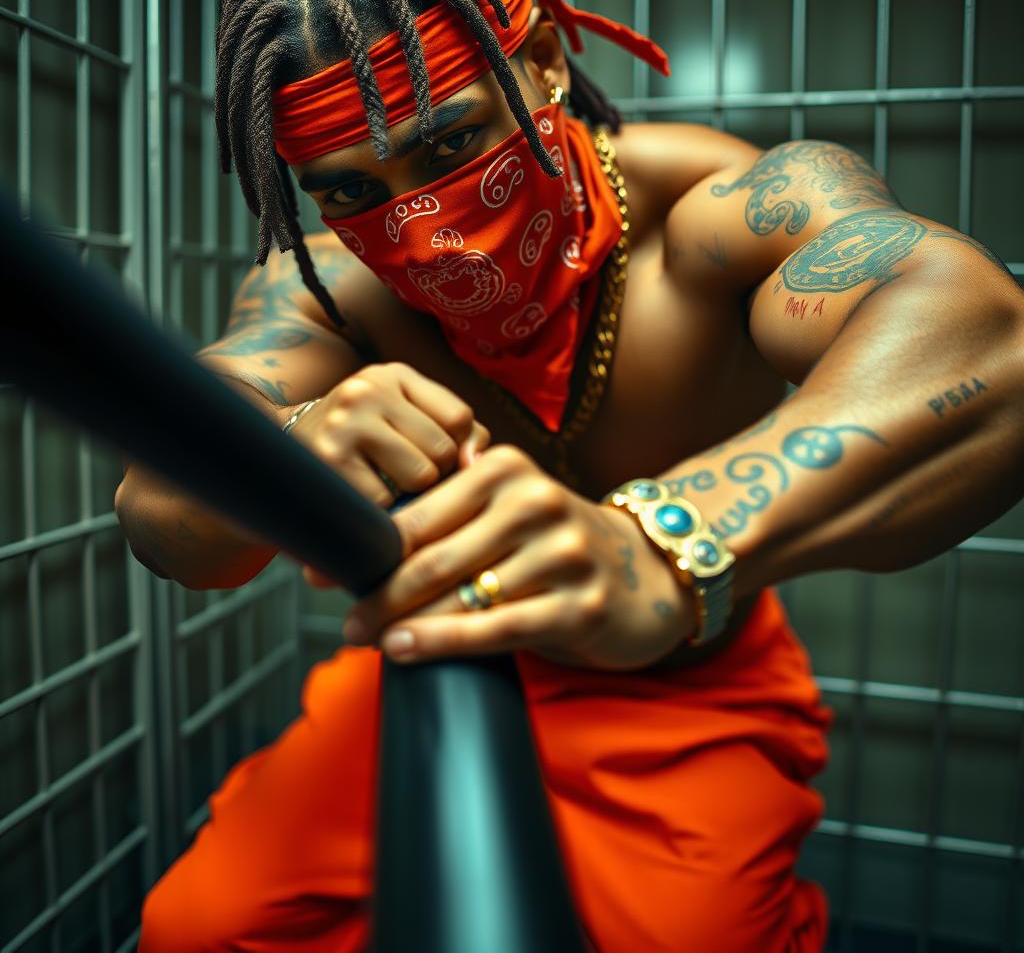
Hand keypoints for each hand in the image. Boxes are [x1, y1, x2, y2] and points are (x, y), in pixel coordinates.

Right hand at [286, 362, 490, 508]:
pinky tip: (362, 503)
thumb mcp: (406, 422)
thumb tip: (477, 464)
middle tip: (402, 479)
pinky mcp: (328, 460)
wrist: (276, 459)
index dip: (456, 449)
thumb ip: (459, 435)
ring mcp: (346, 422)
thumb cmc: (361, 446)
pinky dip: (380, 515)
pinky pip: (385, 502)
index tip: (434, 461)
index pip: (460, 417)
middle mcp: (369, 388)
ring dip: (410, 497)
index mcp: (394, 374)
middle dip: (434, 476)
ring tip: (385, 489)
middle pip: (444, 450)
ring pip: (421, 477)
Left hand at [305, 444, 697, 670]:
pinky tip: (405, 649)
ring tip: (364, 635)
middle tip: (342, 615)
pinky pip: (494, 629)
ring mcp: (562, 554)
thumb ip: (451, 516)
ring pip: (459, 595)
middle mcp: (535, 502)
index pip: (419, 512)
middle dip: (377, 590)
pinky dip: (441, 642)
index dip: (365, 544)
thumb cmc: (553, 542)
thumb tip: (362, 546)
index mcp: (506, 468)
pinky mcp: (579, 606)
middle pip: (432, 556)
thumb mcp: (508, 509)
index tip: (323, 566)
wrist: (643, 572)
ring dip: (401, 621)